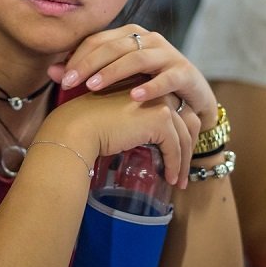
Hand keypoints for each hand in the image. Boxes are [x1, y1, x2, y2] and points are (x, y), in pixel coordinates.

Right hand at [41, 85, 198, 187]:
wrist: (77, 127)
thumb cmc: (84, 124)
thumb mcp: (113, 116)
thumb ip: (130, 119)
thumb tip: (138, 137)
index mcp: (146, 85)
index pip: (176, 109)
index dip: (180, 132)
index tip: (177, 153)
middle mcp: (156, 89)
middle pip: (186, 121)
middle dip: (188, 148)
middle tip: (182, 172)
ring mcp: (160, 102)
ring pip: (184, 136)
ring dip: (183, 162)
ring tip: (177, 181)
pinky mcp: (160, 118)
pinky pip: (175, 148)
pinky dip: (174, 165)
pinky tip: (169, 178)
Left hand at [47, 24, 218, 128]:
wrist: (190, 101)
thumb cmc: (147, 86)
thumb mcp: (117, 80)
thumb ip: (88, 74)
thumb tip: (51, 72)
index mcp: (130, 36)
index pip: (98, 40)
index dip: (78, 57)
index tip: (60, 78)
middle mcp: (149, 40)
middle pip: (114, 47)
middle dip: (89, 64)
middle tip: (70, 83)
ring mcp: (168, 54)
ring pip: (137, 58)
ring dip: (113, 72)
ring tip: (93, 87)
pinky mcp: (185, 73)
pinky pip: (167, 78)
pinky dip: (150, 86)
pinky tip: (134, 96)